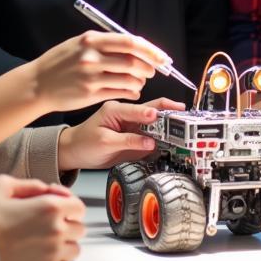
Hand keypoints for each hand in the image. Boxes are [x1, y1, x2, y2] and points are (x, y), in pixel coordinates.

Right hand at [0, 175, 85, 260]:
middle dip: (68, 224)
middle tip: (51, 224)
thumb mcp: (1, 185)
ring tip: (48, 241)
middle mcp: (56, 230)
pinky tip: (43, 255)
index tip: (60, 208)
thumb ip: (28, 184)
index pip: (78, 206)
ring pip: (75, 249)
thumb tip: (45, 189)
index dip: (70, 206)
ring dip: (65, 244)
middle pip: (79, 228)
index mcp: (49, 206)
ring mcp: (53, 253)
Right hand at [28, 31, 170, 112]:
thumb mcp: (79, 43)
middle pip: (133, 61)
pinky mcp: (91, 94)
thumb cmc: (60, 62)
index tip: (162, 56)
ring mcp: (91, 77)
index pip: (130, 42)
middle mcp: (92, 57)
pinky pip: (120, 93)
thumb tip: (134, 46)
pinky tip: (131, 90)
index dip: (150, 50)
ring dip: (140, 81)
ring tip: (140, 81)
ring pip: (129, 79)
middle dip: (149, 67)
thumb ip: (104, 43)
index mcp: (91, 40)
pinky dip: (131, 91)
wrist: (38, 84)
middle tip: (153, 70)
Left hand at [57, 97, 183, 171]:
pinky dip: (162, 138)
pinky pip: (151, 136)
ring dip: (168, 126)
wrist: (74, 151)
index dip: (155, 113)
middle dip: (170, 113)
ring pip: (155, 123)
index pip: (140, 109)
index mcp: (116, 109)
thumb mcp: (105, 142)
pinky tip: (172, 141)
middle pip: (152, 110)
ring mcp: (131, 125)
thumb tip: (150, 142)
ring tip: (184, 129)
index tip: (168, 118)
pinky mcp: (134, 136)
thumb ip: (128, 142)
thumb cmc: (84, 143)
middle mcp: (126, 114)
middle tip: (185, 118)